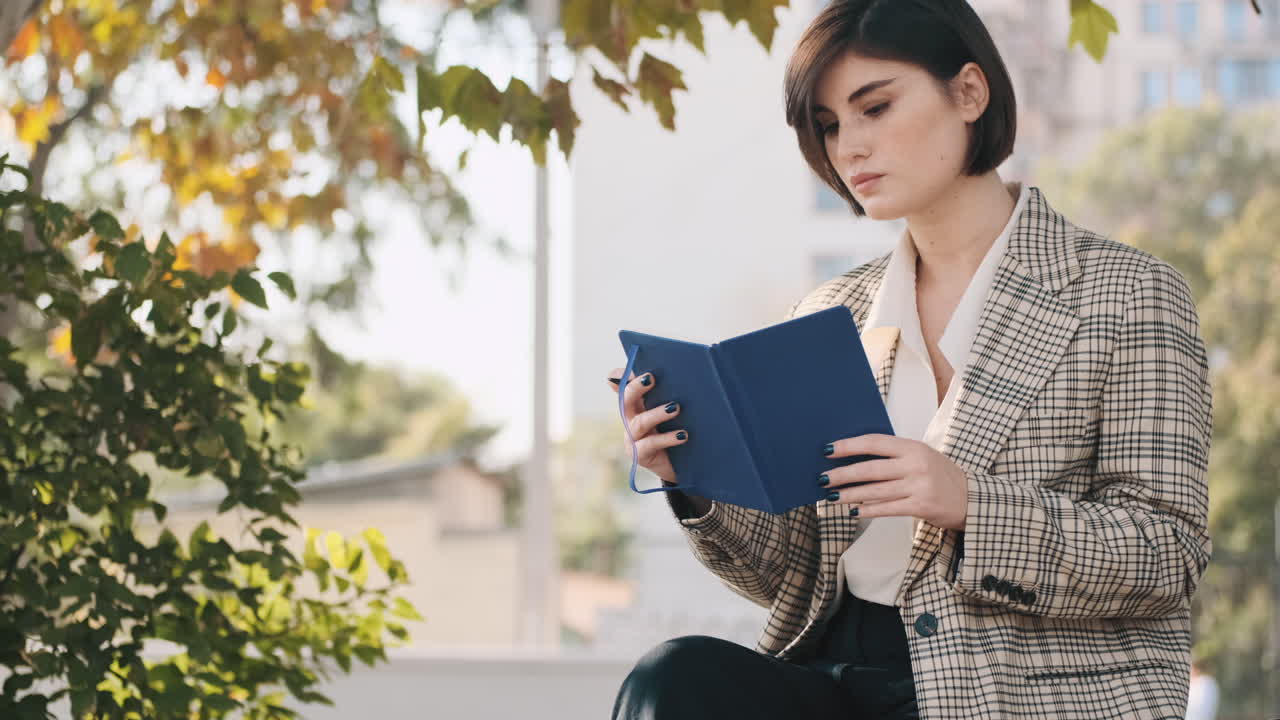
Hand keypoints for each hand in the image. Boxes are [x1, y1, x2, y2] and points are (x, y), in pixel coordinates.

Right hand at [605, 367, 687, 485]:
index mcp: (638, 404)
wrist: (686, 467)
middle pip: (626, 400)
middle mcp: (631, 419)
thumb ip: (674, 393)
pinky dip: (667, 438)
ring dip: (657, 413)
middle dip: (636, 387)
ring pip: (640, 422)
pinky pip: (650, 444)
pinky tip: (683, 435)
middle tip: (651, 378)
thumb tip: (682, 373)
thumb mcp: (678, 412)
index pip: (623, 385)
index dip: (623, 375)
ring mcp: (633, 438)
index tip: (635, 365)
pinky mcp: (640, 456)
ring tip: (676, 407)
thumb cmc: (681, 433)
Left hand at [821, 434, 968, 529]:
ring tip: (831, 496)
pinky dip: (868, 509)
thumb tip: (854, 459)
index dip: (849, 445)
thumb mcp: (920, 456)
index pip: (875, 442)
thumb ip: (893, 455)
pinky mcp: (921, 506)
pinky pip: (887, 508)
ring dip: (850, 494)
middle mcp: (916, 465)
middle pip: (871, 469)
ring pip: (876, 490)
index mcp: (913, 447)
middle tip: (822, 478)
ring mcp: (919, 486)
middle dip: (842, 474)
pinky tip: (854, 510)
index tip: (828, 449)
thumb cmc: (939, 474)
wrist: (970, 498)